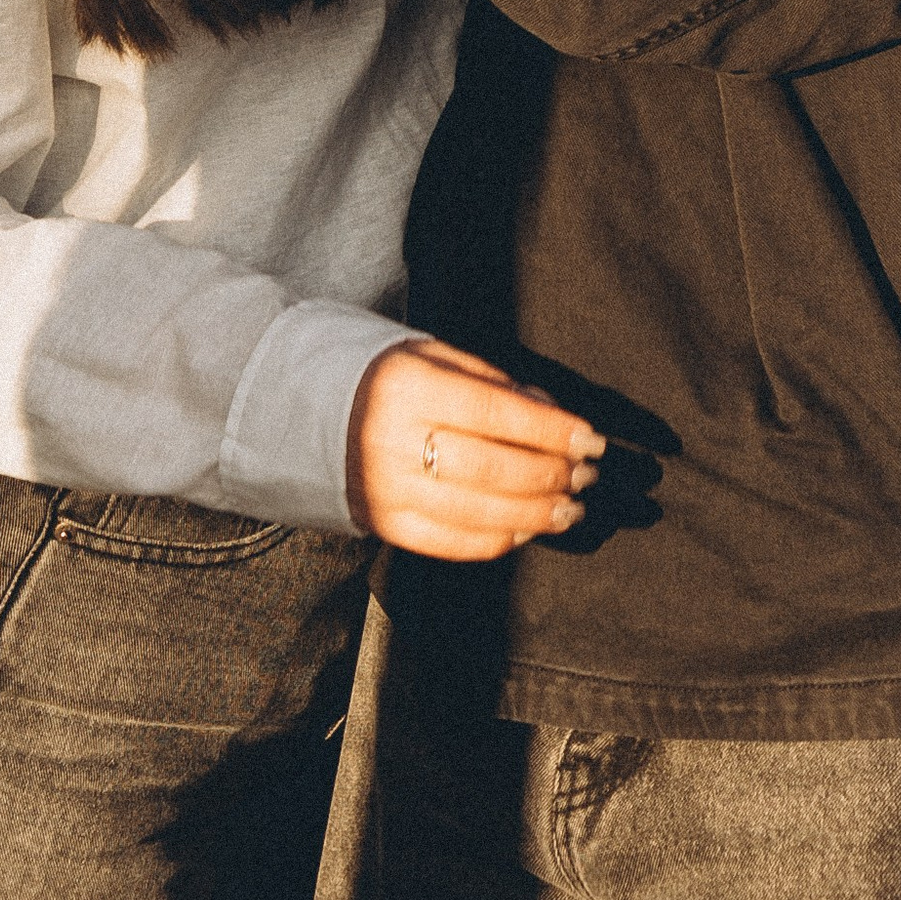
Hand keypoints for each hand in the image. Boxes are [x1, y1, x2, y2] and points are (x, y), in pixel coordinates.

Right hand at [347, 337, 605, 560]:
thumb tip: (551, 413)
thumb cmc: (388, 378)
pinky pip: (453, 543)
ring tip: (571, 508)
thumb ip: (492, 382)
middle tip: (587, 476)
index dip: (550, 430)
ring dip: (535, 514)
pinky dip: (499, 539)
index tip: (591, 440)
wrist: (308, 412)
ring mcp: (387, 490)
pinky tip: (528, 527)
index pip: (496, 413)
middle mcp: (393, 441)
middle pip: (492, 469)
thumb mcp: (433, 356)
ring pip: (478, 513)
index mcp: (408, 387)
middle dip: (550, 475)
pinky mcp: (385, 525)